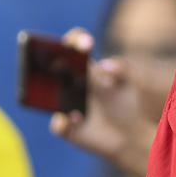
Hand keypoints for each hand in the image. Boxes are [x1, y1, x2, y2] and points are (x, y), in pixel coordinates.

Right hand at [49, 27, 174, 176]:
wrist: (127, 135)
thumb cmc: (126, 104)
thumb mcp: (128, 84)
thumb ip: (122, 70)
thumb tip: (104, 66)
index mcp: (84, 68)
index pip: (73, 47)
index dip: (75, 40)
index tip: (86, 44)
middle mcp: (69, 83)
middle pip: (51, 67)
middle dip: (49, 61)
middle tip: (58, 63)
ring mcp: (63, 105)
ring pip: (46, 96)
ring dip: (50, 93)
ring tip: (64, 90)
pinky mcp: (65, 127)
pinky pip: (57, 123)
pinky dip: (65, 121)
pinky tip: (78, 118)